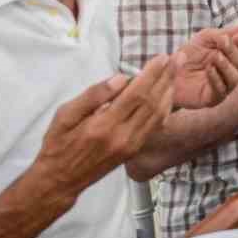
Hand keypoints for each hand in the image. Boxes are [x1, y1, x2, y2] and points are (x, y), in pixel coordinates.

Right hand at [29, 55, 176, 196]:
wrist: (60, 180)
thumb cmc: (59, 143)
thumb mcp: (65, 115)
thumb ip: (93, 95)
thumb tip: (120, 78)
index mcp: (104, 125)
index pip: (136, 94)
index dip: (152, 74)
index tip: (162, 57)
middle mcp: (122, 136)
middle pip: (153, 101)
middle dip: (167, 77)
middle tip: (178, 58)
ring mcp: (131, 145)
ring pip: (158, 114)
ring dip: (170, 91)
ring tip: (176, 72)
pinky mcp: (134, 151)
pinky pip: (155, 126)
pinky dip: (165, 108)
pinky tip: (168, 95)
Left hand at [171, 24, 237, 109]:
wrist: (168, 71)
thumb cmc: (188, 54)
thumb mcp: (207, 38)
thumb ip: (227, 33)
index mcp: (230, 58)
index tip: (237, 35)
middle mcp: (230, 73)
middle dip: (233, 52)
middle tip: (223, 42)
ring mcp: (223, 87)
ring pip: (235, 78)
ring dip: (226, 66)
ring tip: (215, 57)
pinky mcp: (212, 99)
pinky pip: (220, 91)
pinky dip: (216, 78)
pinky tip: (209, 69)